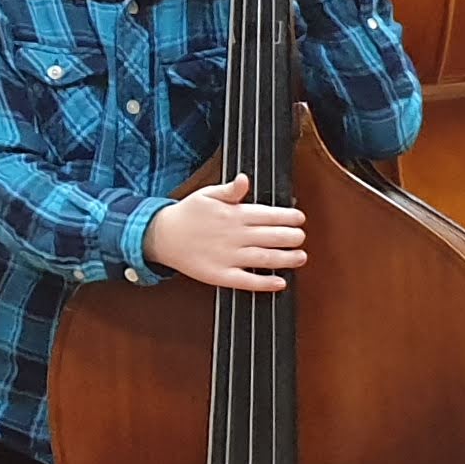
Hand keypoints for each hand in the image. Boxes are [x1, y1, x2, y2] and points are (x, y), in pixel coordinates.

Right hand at [142, 174, 308, 290]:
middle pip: (270, 236)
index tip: (299, 218)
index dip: (287, 217)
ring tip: (301, 257)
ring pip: (264, 258)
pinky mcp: (220, 275)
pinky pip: (246, 280)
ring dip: (286, 258)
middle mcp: (233, 235)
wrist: (162, 236)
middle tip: (302, 237)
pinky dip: (264, 283)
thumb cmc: (187, 214)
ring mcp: (228, 256)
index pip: (267, 214)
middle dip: (291, 237)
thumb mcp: (207, 194)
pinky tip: (279, 282)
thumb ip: (230, 190)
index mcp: (232, 214)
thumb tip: (245, 180)